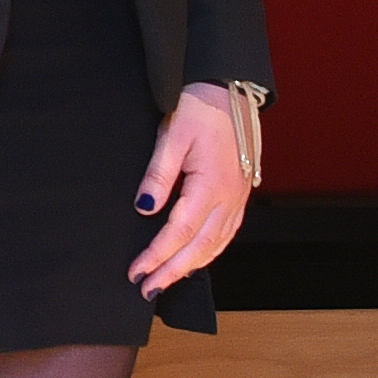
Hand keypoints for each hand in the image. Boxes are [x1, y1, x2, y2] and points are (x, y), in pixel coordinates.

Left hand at [128, 83, 257, 297]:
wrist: (230, 89)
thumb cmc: (200, 109)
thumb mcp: (171, 137)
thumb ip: (157, 176)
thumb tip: (144, 209)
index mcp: (211, 185)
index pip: (179, 232)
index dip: (157, 255)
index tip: (137, 271)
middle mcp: (229, 198)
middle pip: (199, 246)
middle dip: (172, 271)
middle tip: (147, 289)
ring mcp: (238, 197)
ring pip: (216, 244)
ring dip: (191, 266)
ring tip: (167, 281)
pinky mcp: (240, 193)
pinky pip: (227, 232)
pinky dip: (210, 251)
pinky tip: (197, 259)